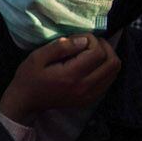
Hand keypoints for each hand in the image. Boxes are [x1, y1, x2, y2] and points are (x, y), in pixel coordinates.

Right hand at [0, 33, 118, 124]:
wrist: (27, 102)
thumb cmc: (29, 77)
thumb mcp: (37, 57)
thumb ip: (60, 47)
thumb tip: (83, 40)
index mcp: (72, 76)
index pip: (98, 53)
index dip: (91, 40)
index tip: (76, 39)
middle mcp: (86, 87)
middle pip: (112, 62)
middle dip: (103, 46)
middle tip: (87, 43)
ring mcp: (91, 95)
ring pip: (115, 70)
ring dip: (106, 56)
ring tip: (89, 52)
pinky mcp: (92, 98)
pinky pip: (110, 79)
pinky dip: (105, 67)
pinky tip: (91, 64)